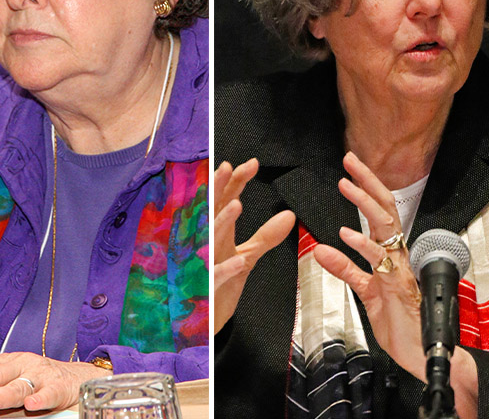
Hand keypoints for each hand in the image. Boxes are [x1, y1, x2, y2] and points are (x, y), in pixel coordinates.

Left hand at [0, 352, 110, 413]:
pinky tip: (31, 406)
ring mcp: (40, 374)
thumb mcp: (14, 379)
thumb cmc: (41, 381)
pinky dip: (39, 399)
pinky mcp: (59, 386)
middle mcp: (22, 363)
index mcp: (7, 360)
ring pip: (16, 385)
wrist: (79, 378)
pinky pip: (48, 393)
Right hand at [214, 158, 295, 333]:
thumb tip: (289, 215)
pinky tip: (238, 261)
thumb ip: (266, 237)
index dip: (236, 182)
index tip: (252, 164)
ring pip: (211, 239)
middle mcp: (207, 244)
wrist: (199, 324)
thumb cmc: (218, 287)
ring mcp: (204, 264)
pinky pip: (215, 277)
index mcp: (217, 234)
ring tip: (237, 205)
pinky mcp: (206, 288)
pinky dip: (226, 268)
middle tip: (227, 167)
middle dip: (218, 189)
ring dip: (222, 222)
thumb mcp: (247, 258)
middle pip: (212, 211)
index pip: (225, 201)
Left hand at [311, 152, 424, 376]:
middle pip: (386, 210)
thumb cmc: (399, 321)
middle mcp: (397, 256)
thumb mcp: (364, 290)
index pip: (380, 212)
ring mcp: (398, 269)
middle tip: (350, 161)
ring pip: (385, 228)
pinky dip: (361, 246)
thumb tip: (320, 249)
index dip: (367, 189)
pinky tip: (345, 234)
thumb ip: (344, 269)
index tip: (350, 169)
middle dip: (369, 182)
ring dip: (364, 204)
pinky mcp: (395, 287)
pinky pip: (379, 262)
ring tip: (345, 185)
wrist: (420, 352)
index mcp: (391, 254)